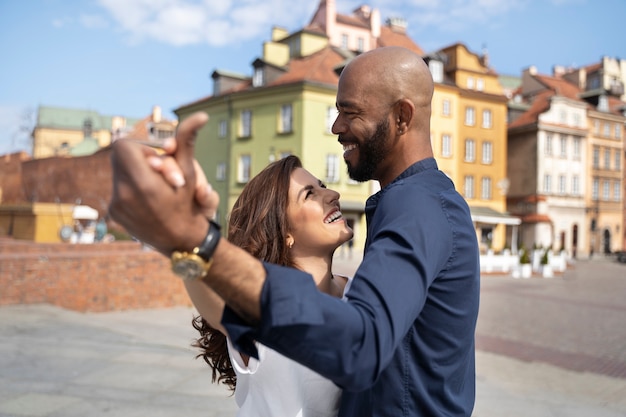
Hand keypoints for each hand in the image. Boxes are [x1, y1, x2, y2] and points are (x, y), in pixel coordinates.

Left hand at [108, 112, 212, 254]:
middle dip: (137, 159)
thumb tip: (201, 115)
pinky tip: (147, 200)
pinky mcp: (114, 214)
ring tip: (154, 186)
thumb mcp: (191, 172)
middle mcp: (124, 195)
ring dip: (134, 173)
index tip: (156, 158)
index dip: (140, 147)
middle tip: (156, 169)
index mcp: (143, 183)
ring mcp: (117, 206)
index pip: (122, 146)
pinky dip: (130, 189)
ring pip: (117, 173)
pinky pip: (116, 190)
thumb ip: (187, 141)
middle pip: (118, 158)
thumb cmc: (190, 205)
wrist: (183, 244)